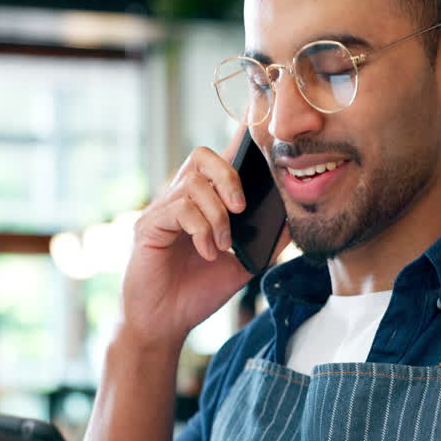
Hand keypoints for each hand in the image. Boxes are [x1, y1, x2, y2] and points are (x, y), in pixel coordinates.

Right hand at [119, 127, 254, 347]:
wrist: (166, 325)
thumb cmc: (197, 292)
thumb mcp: (243, 264)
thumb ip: (265, 240)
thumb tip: (292, 218)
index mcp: (201, 202)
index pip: (219, 159)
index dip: (238, 135)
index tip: (256, 115)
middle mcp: (178, 199)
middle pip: (203, 155)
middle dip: (230, 176)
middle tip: (242, 209)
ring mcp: (161, 211)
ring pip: (194, 184)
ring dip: (218, 215)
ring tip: (223, 245)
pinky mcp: (148, 226)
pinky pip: (180, 209)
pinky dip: (201, 229)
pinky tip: (207, 252)